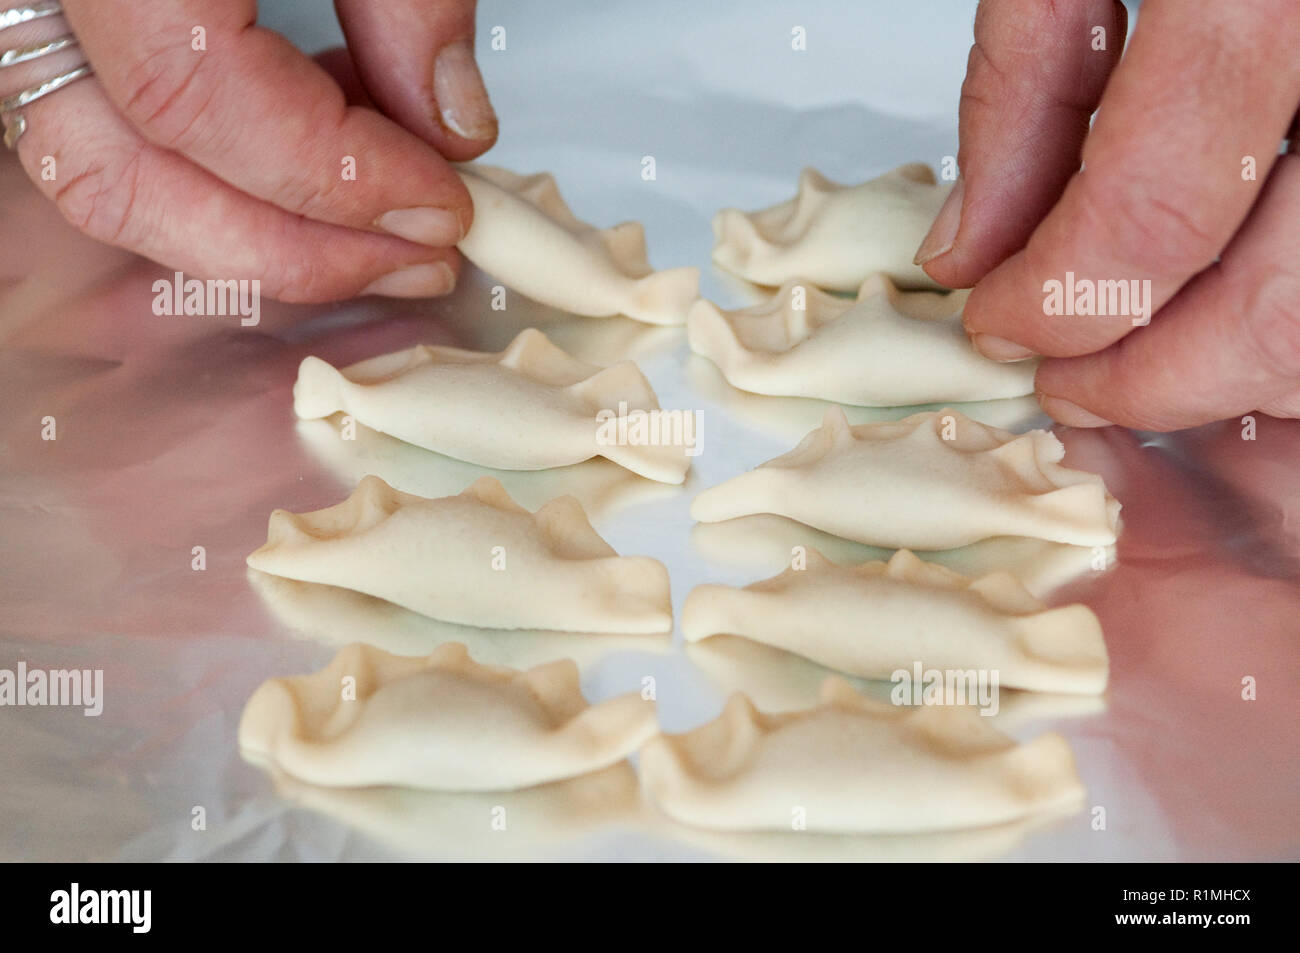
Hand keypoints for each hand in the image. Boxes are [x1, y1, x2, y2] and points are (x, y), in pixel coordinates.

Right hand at [1, 0, 496, 300]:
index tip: (442, 209)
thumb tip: (451, 124)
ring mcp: (27, 6)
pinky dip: (213, 164)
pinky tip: (316, 140)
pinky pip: (102, 126)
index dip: (336, 181)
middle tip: (415, 257)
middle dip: (288, 248)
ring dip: (245, 225)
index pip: (199, 102)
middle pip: (121, 175)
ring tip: (378, 221)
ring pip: (95, 169)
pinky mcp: (55, 19)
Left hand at [915, 0, 1299, 429]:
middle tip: (1070, 375)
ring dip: (1237, 377)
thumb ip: (1022, 88)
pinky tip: (1234, 325)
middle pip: (1280, 304)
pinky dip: (1299, 339)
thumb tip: (976, 247)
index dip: (1063, 298)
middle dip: (1151, 377)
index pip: (1156, 210)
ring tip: (1145, 361)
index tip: (1003, 322)